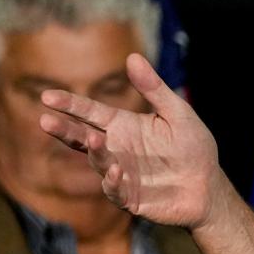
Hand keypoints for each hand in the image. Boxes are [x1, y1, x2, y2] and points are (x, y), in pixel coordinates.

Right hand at [39, 53, 230, 229]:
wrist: (209, 188)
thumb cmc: (194, 148)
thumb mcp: (178, 114)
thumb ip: (155, 89)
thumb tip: (133, 56)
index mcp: (123, 126)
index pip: (90, 112)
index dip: (70, 105)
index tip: (48, 97)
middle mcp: (116, 149)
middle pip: (82, 137)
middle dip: (64, 129)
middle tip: (45, 120)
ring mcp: (121, 174)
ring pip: (98, 162)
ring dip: (95, 152)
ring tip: (91, 138)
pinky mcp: (130, 197)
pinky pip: (115, 191)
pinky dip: (112, 182)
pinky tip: (116, 171)